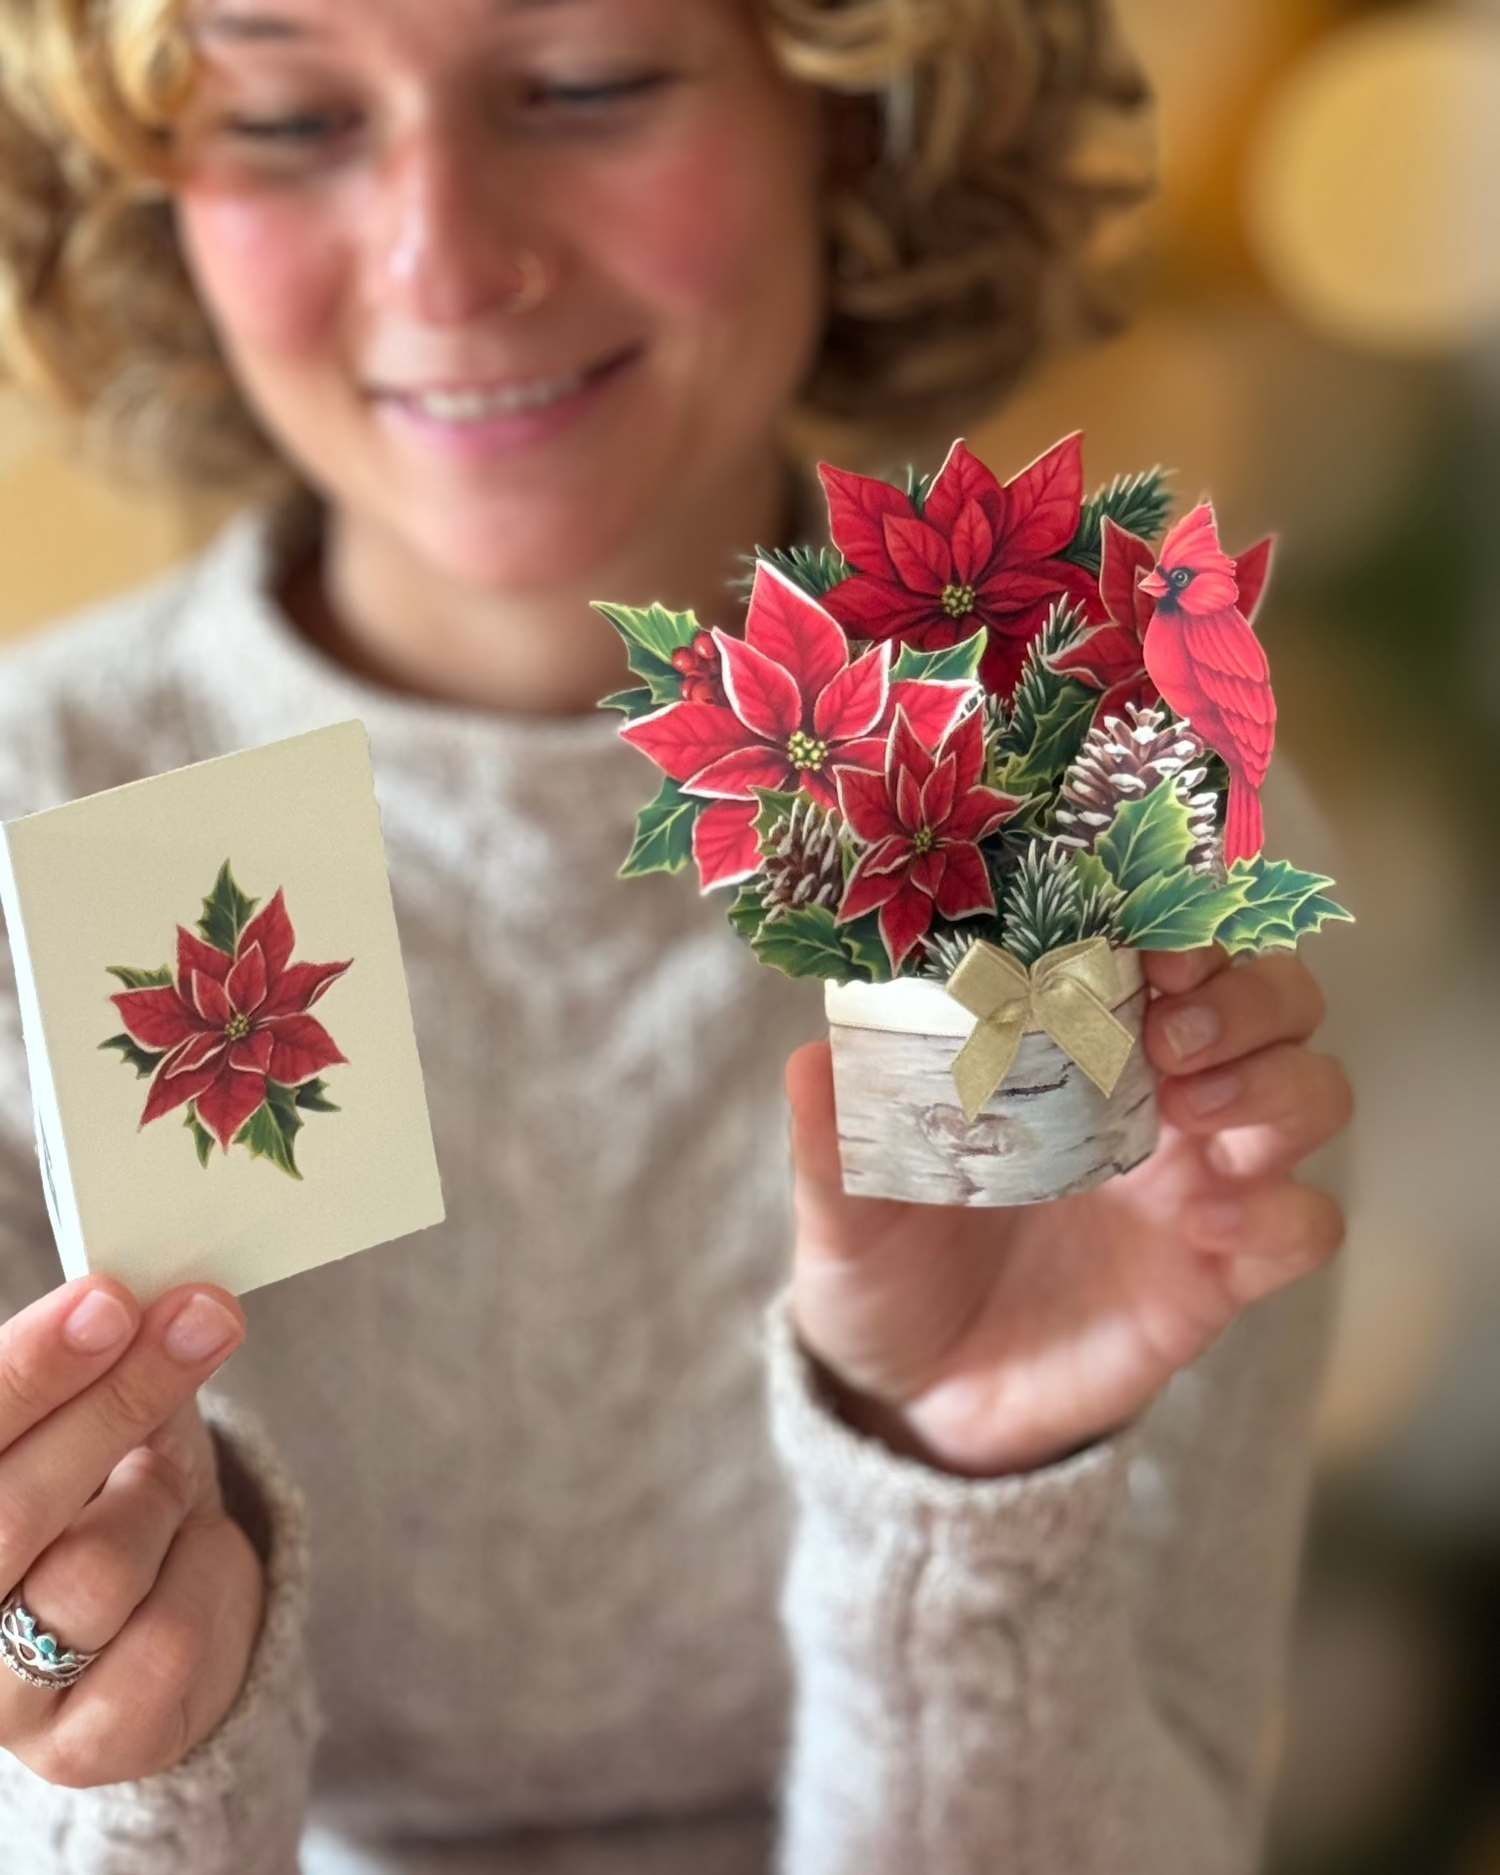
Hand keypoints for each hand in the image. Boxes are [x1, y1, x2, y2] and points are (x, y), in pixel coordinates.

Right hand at [0, 1277, 262, 1785]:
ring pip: (93, 1570)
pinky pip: (163, 1642)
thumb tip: (149, 1299)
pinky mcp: (73, 1747)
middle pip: (16, 1502)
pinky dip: (199, 1578)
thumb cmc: (113, 1493)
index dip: (33, 1367)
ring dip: (158, 1502)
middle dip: (117, 1400)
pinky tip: (186, 1561)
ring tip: (165, 1485)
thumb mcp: (101, 1420)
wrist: (164, 1615)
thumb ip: (100, 1365)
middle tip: (201, 1320)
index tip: (108, 1300)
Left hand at [788, 947, 1351, 1476]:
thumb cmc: (885, 1269)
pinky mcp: (1220, 1273)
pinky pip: (1307, 1225)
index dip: (1177, 922)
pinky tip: (1204, 1223)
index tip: (1144, 933)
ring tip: (1192, 1106)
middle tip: (1168, 1027)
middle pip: (1275, 1001)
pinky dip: (1283, 1211)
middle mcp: (1154, 1098)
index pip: (1168, 945)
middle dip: (1245, 994)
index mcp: (1071, 1047)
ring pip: (1313, 1091)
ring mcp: (1198, 1181)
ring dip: (1275, 1081)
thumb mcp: (843, 1206)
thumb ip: (834, 1139)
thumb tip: (811, 1061)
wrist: (914, 1401)